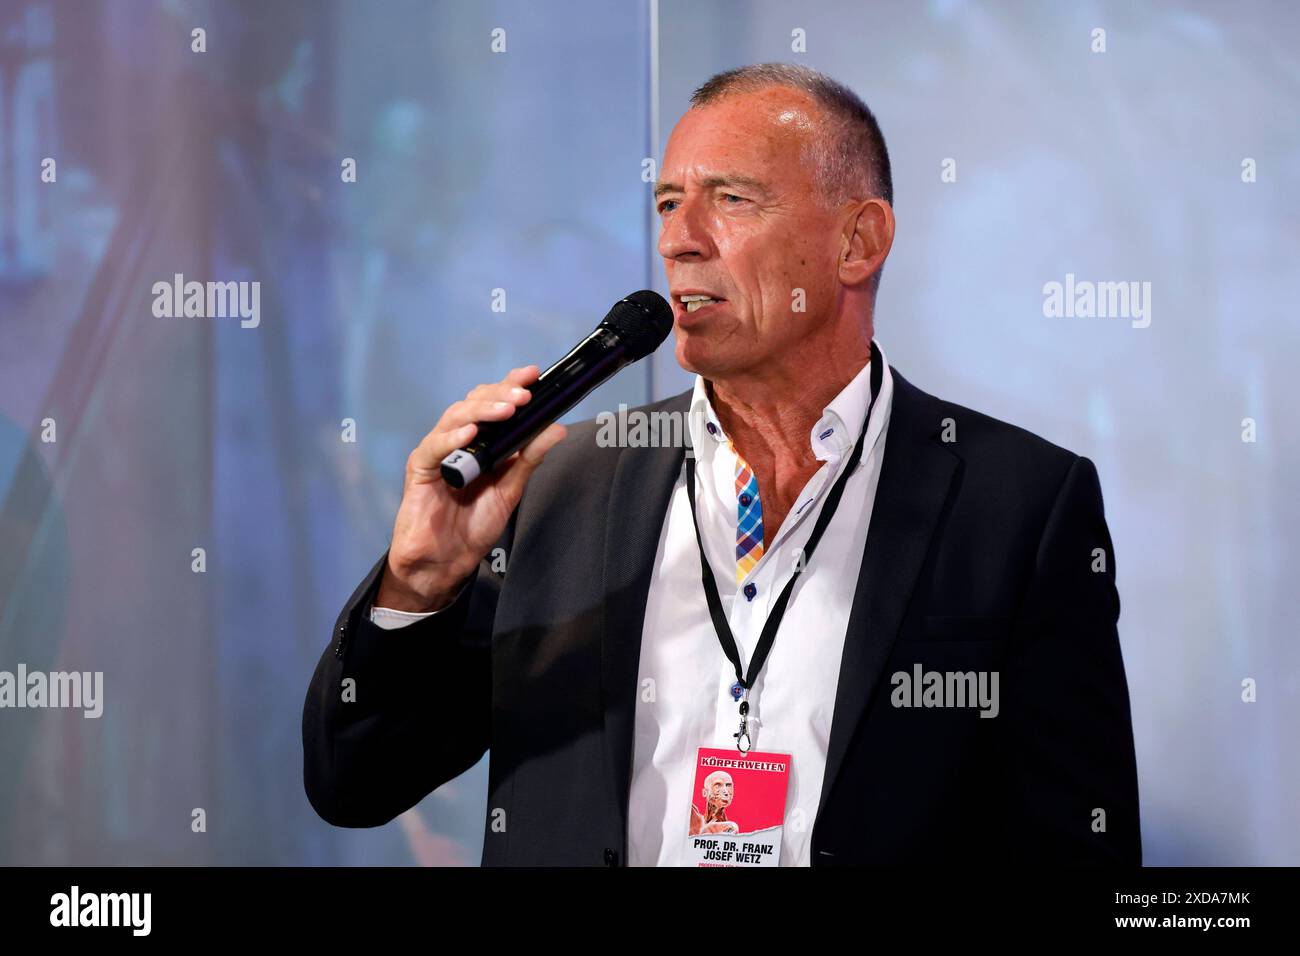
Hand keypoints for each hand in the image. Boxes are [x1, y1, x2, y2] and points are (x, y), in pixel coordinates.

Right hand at [375, 365, 566, 611]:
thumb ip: (529, 458)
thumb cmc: (472, 526)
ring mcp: (437, 452)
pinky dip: (452, 439)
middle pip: (474, 402)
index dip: (510, 384)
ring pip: (455, 417)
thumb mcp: (510, 490)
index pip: (494, 402)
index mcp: (480, 441)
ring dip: (482, 410)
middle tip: (524, 395)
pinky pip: (434, 447)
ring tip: (507, 409)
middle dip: (500, 393)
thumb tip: (556, 428)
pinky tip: (470, 434)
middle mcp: (457, 440)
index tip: (533, 374)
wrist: (445, 561)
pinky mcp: (420, 469)